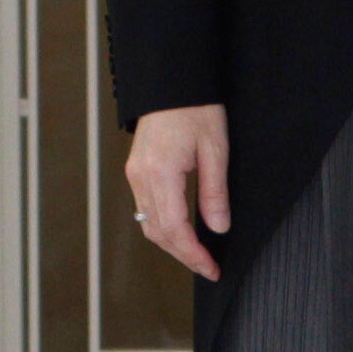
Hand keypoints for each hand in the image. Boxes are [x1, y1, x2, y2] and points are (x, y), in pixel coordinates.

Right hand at [124, 103, 231, 279]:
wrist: (172, 82)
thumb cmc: (196, 109)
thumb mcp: (215, 150)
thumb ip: (214, 192)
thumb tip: (218, 228)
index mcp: (161, 172)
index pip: (175, 228)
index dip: (193, 254)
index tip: (211, 269)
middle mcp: (141, 177)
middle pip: (157, 232)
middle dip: (183, 255)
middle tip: (208, 268)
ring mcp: (134, 174)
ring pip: (148, 224)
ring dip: (172, 244)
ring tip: (197, 255)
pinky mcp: (135, 171)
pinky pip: (145, 209)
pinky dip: (163, 226)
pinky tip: (181, 232)